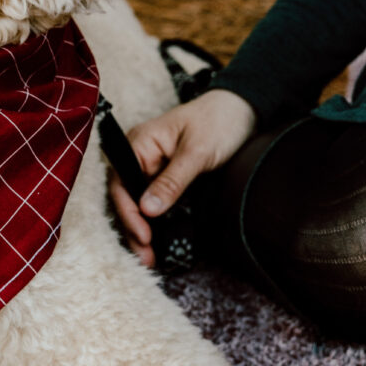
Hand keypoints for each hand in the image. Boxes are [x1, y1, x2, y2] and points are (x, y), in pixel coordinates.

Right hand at [109, 88, 256, 266]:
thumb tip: (148, 210)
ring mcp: (154, 167)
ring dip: (143, 229)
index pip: (121, 182)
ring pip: (140, 203)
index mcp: (139, 143)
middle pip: (127, 197)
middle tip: (146, 256)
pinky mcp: (168, 177)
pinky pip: (156, 202)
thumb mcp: (197, 152)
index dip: (128, 211)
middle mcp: (141, 156)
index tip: (143, 235)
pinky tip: (161, 241)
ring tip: (150, 257)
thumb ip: (172, 181)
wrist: (243, 108)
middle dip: (134, 227)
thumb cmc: (219, 120)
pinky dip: (157, 222)